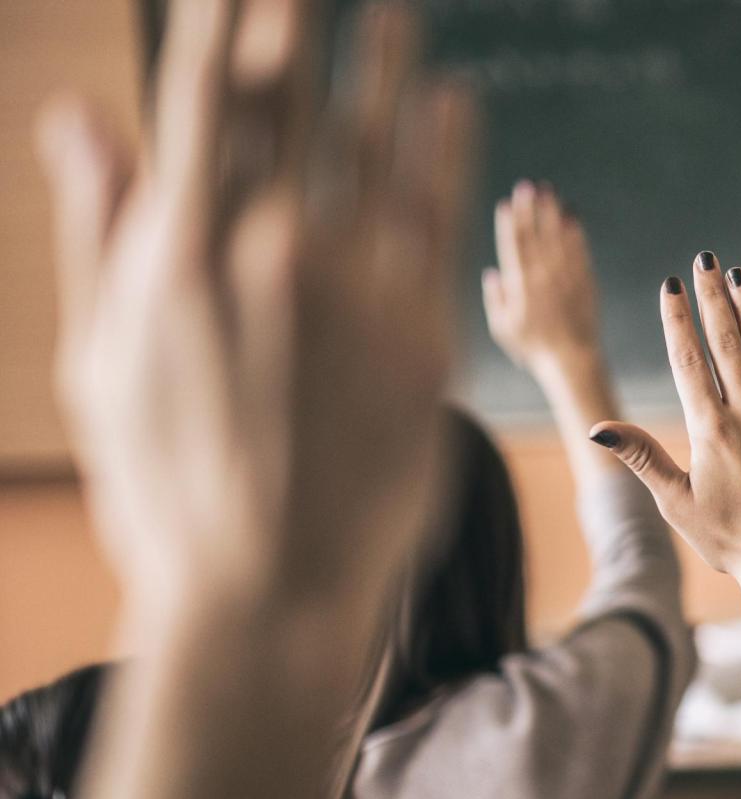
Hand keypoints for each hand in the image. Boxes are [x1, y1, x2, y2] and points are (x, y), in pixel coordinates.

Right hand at [39, 0, 473, 614]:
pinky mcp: (421, 339)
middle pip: (289, 105)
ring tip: (399, 5)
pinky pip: (438, 221)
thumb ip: (101, 228)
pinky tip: (455, 100)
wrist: (264, 594)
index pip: (203, 100)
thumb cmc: (165, 488)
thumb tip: (80, 113)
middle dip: (304, 24)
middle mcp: (268, 253)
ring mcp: (351, 293)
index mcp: (178, 252)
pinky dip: (445, 153)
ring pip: (374, 146)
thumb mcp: (103, 359)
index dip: (226, 24)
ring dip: (386, 66)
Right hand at [482, 180, 602, 376]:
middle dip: (530, 209)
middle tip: (528, 185)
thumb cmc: (533, 348)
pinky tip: (573, 215)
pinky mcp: (585, 282)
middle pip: (535, 237)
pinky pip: (579, 252)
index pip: (513, 248)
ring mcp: (565, 279)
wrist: (572, 360)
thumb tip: (492, 272)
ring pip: (557, 239)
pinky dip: (576, 233)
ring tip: (549, 191)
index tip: (506, 203)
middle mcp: (543, 278)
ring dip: (552, 213)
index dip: (509, 224)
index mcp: (520, 287)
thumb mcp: (503, 328)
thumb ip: (495, 299)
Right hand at [590, 257, 740, 590]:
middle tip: (703, 260)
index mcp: (710, 431)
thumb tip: (598, 428)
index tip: (670, 285)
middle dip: (712, 297)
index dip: (678, 319)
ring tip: (736, 273)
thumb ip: (641, 457)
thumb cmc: (728, 539)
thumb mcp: (675, 502)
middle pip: (725, 342)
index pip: (688, 360)